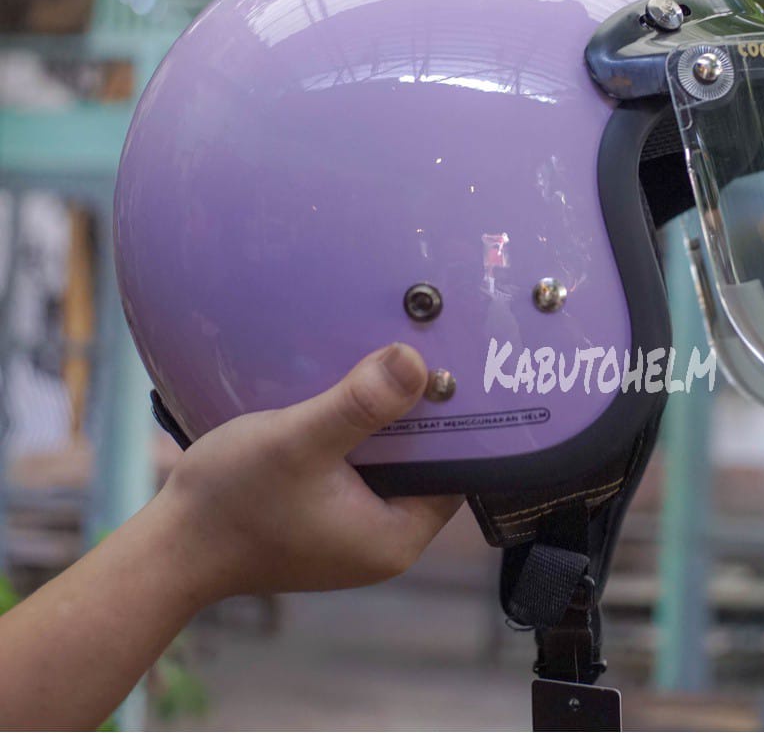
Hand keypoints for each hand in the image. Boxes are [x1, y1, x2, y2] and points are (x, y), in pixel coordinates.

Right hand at [157, 343, 461, 602]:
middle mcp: (384, 539)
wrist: (169, 545)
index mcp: (396, 536)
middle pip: (427, 463)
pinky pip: (362, 466)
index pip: (458, 471)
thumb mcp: (299, 442)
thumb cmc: (232, 501)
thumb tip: (417, 363)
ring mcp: (355, 529)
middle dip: (423, 415)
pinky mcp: (329, 516)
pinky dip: (360, 434)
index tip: (456, 369)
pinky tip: (350, 395)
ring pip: (393, 462)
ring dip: (387, 420)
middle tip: (425, 352)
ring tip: (389, 365)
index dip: (459, 421)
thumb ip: (359, 405)